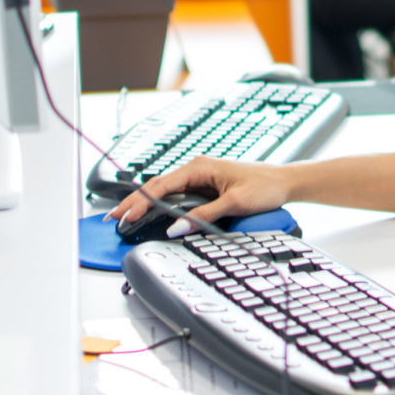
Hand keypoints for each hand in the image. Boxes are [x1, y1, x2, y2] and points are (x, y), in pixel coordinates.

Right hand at [104, 157, 292, 234]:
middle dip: (133, 202)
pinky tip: (148, 213)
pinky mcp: (203, 186)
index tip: (125, 216)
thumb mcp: (234, 203)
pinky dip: (158, 204)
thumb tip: (176, 228)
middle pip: (156, 186)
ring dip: (143, 203)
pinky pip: (175, 195)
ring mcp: (198, 177)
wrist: (284, 182)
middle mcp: (196, 169)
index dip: (140, 202)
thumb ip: (204, 216)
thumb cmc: (264, 186)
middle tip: (111, 218)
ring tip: (124, 217)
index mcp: (199, 167)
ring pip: (163, 190)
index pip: (161, 185)